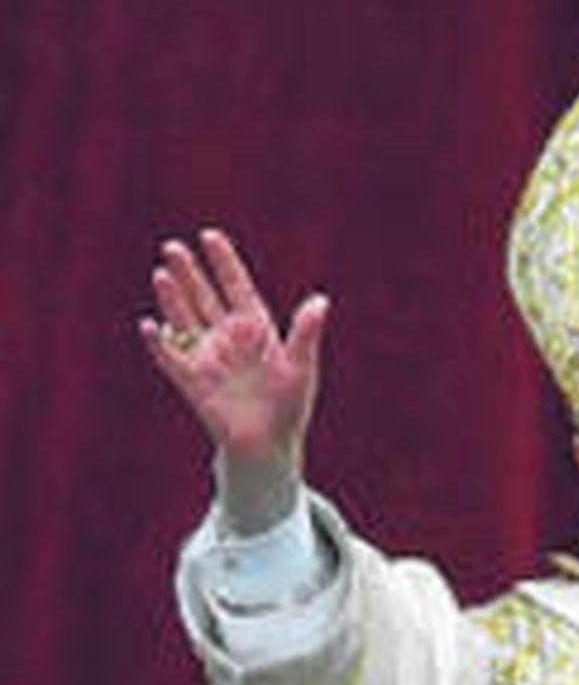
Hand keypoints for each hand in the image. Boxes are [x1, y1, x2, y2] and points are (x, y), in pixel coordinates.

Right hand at [140, 228, 328, 528]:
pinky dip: (160, 343)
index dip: (224, 263)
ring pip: (185, 320)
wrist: (269, 447)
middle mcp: (228, 337)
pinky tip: (150, 325)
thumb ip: (305, 334)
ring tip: (161, 274)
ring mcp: (208, 357)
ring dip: (173, 299)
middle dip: (190, 274)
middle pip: (204, 298)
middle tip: (173, 247)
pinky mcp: (192, 382)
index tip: (210, 236)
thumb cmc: (288, 408)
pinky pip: (172, 358)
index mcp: (255, 329)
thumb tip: (320, 301)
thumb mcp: (301, 368)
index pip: (236, 288)